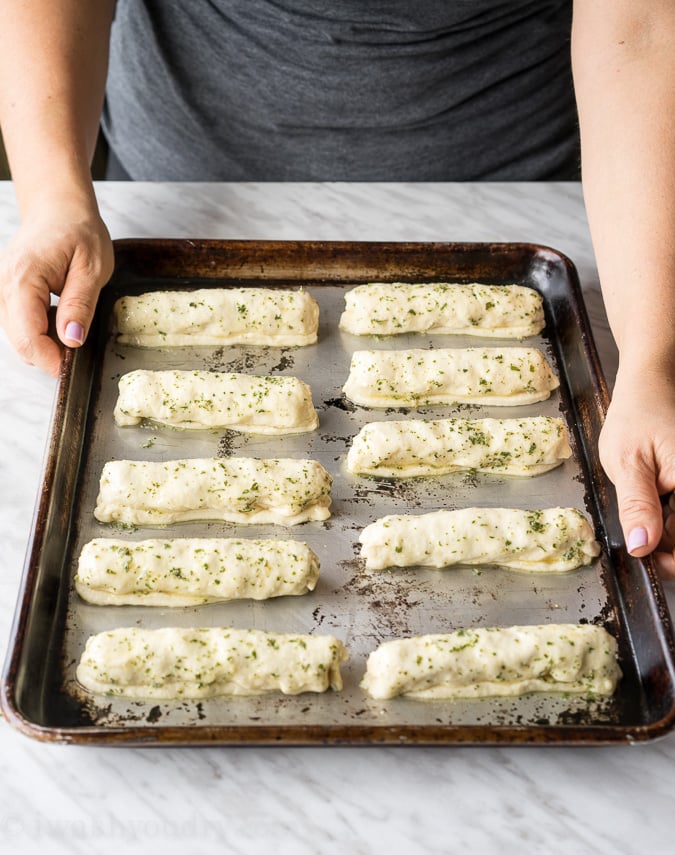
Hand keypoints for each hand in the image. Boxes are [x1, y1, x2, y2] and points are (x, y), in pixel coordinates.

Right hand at [0, 194, 113, 375]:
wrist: (59, 208)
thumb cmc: (78, 231)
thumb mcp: (92, 268)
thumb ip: (80, 305)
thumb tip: (71, 339)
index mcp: (22, 279)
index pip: (28, 337)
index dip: (51, 360)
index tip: (73, 368)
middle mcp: (3, 287)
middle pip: (20, 343)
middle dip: (49, 355)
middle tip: (80, 348)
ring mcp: (1, 291)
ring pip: (19, 338)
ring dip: (46, 344)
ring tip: (72, 325)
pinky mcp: (7, 295)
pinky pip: (21, 326)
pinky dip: (41, 332)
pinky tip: (60, 318)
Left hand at [599, 366, 674, 579]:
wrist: (649, 386)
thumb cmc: (638, 415)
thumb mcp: (627, 462)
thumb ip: (637, 506)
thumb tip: (642, 545)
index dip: (672, 559)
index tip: (652, 562)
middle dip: (667, 542)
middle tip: (642, 540)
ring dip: (667, 528)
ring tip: (645, 511)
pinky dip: (668, 514)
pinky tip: (655, 502)